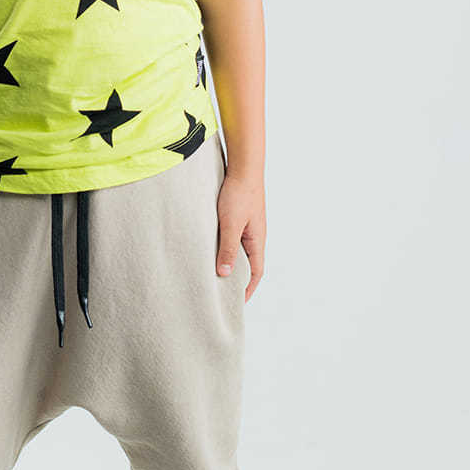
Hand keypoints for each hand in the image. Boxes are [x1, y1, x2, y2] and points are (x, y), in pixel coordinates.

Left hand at [216, 174, 265, 302]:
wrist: (243, 166)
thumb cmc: (239, 194)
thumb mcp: (231, 224)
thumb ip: (228, 248)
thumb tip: (225, 274)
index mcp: (257, 240)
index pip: (256, 272)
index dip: (248, 288)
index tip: (237, 302)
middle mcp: (255, 235)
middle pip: (248, 263)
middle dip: (237, 278)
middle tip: (222, 290)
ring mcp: (247, 225)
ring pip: (239, 249)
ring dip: (230, 260)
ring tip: (214, 271)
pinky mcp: (239, 215)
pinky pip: (233, 236)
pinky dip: (225, 245)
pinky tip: (211, 246)